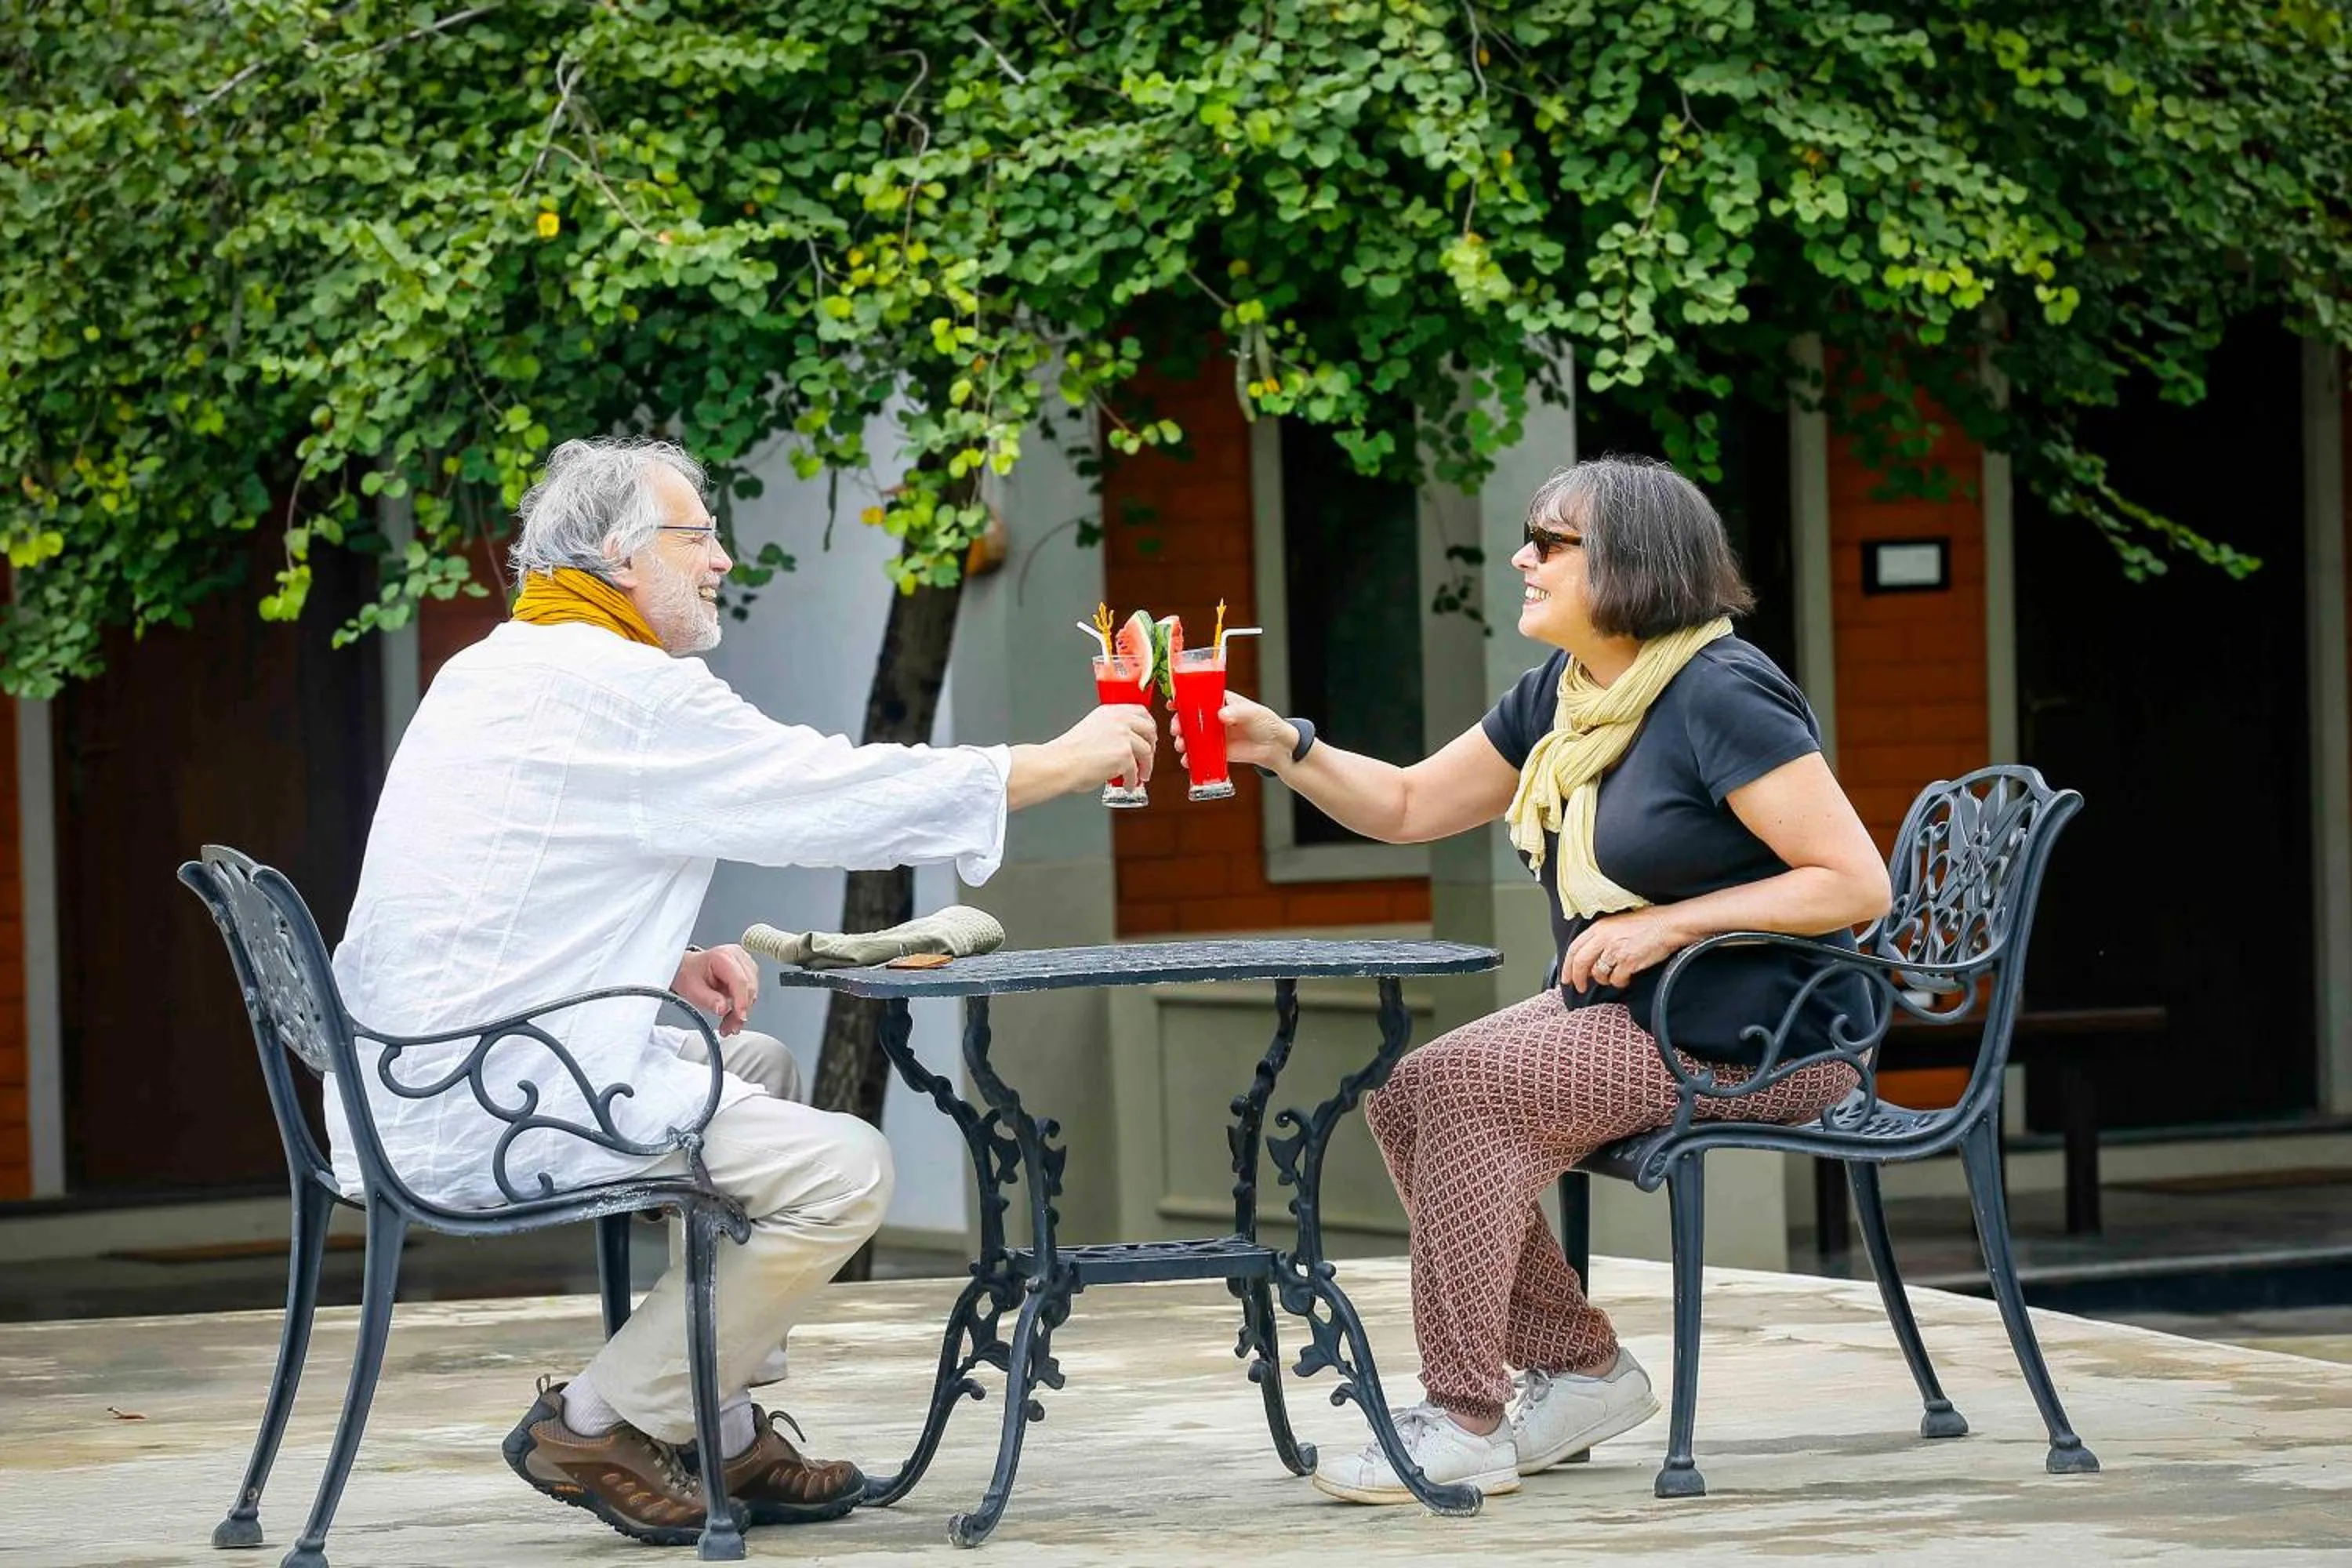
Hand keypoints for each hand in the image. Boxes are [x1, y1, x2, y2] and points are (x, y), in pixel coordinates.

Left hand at [672, 944, 759, 1035]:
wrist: (689, 970)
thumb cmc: (689, 974)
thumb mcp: (693, 990)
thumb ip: (708, 999)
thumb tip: (723, 1009)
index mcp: (722, 956)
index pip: (739, 980)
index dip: (741, 1001)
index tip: (739, 1017)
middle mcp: (737, 956)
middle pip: (749, 987)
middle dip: (741, 1010)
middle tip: (730, 1026)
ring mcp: (744, 963)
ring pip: (752, 991)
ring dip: (742, 1010)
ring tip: (729, 1023)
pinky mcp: (747, 971)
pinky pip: (750, 992)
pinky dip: (742, 1006)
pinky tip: (732, 1014)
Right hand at [1056, 701, 1156, 791]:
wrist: (1061, 763)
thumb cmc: (1069, 752)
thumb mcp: (1091, 728)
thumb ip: (1109, 729)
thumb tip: (1124, 743)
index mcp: (1110, 712)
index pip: (1140, 711)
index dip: (1149, 725)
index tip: (1149, 737)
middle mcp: (1119, 720)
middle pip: (1149, 729)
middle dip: (1152, 745)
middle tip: (1148, 757)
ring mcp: (1123, 737)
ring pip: (1146, 751)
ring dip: (1146, 766)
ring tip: (1140, 776)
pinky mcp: (1124, 755)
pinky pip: (1135, 771)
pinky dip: (1132, 780)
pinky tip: (1127, 785)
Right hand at [1173, 688, 1294, 771]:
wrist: (1275, 746)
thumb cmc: (1265, 722)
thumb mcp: (1252, 712)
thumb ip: (1237, 712)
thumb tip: (1222, 715)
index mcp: (1220, 702)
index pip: (1197, 697)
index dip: (1182, 700)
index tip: (1172, 704)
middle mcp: (1213, 718)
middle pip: (1189, 718)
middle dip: (1179, 724)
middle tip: (1176, 730)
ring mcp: (1213, 735)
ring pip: (1191, 737)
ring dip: (1182, 741)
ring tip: (1181, 746)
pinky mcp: (1216, 751)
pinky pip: (1200, 754)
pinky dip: (1191, 758)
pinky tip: (1187, 761)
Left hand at [1561, 907, 1688, 992]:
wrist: (1668, 924)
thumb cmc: (1646, 923)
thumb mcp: (1616, 924)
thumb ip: (1601, 938)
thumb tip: (1590, 959)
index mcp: (1599, 928)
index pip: (1574, 948)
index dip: (1567, 966)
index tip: (1566, 977)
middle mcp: (1604, 938)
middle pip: (1581, 963)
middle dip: (1577, 979)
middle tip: (1579, 987)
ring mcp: (1616, 951)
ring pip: (1599, 974)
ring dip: (1604, 980)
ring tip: (1613, 976)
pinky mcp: (1628, 962)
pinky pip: (1616, 979)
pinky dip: (1620, 982)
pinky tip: (1626, 977)